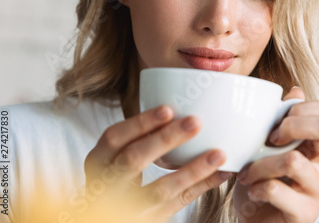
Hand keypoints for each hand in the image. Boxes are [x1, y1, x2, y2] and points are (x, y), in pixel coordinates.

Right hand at [78, 105, 232, 222]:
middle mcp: (106, 184)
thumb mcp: (114, 158)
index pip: (113, 138)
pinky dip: (202, 186)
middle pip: (134, 160)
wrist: (109, 214)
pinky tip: (221, 173)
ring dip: (193, 169)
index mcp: (97, 161)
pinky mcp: (149, 220)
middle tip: (195, 122)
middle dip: (166, 139)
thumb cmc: (116, 178)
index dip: (140, 123)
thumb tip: (179, 107)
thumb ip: (136, 138)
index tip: (168, 109)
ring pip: (160, 189)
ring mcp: (127, 207)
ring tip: (218, 154)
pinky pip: (179, 202)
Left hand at [233, 87, 318, 222]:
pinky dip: (256, 187)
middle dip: (291, 126)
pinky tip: (253, 191)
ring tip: (248, 174)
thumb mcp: (269, 144)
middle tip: (267, 141)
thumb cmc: (262, 178)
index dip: (301, 109)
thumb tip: (296, 90)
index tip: (275, 125)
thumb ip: (284, 119)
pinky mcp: (305, 213)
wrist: (255, 219)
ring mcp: (318, 190)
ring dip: (260, 165)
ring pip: (293, 159)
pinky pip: (276, 189)